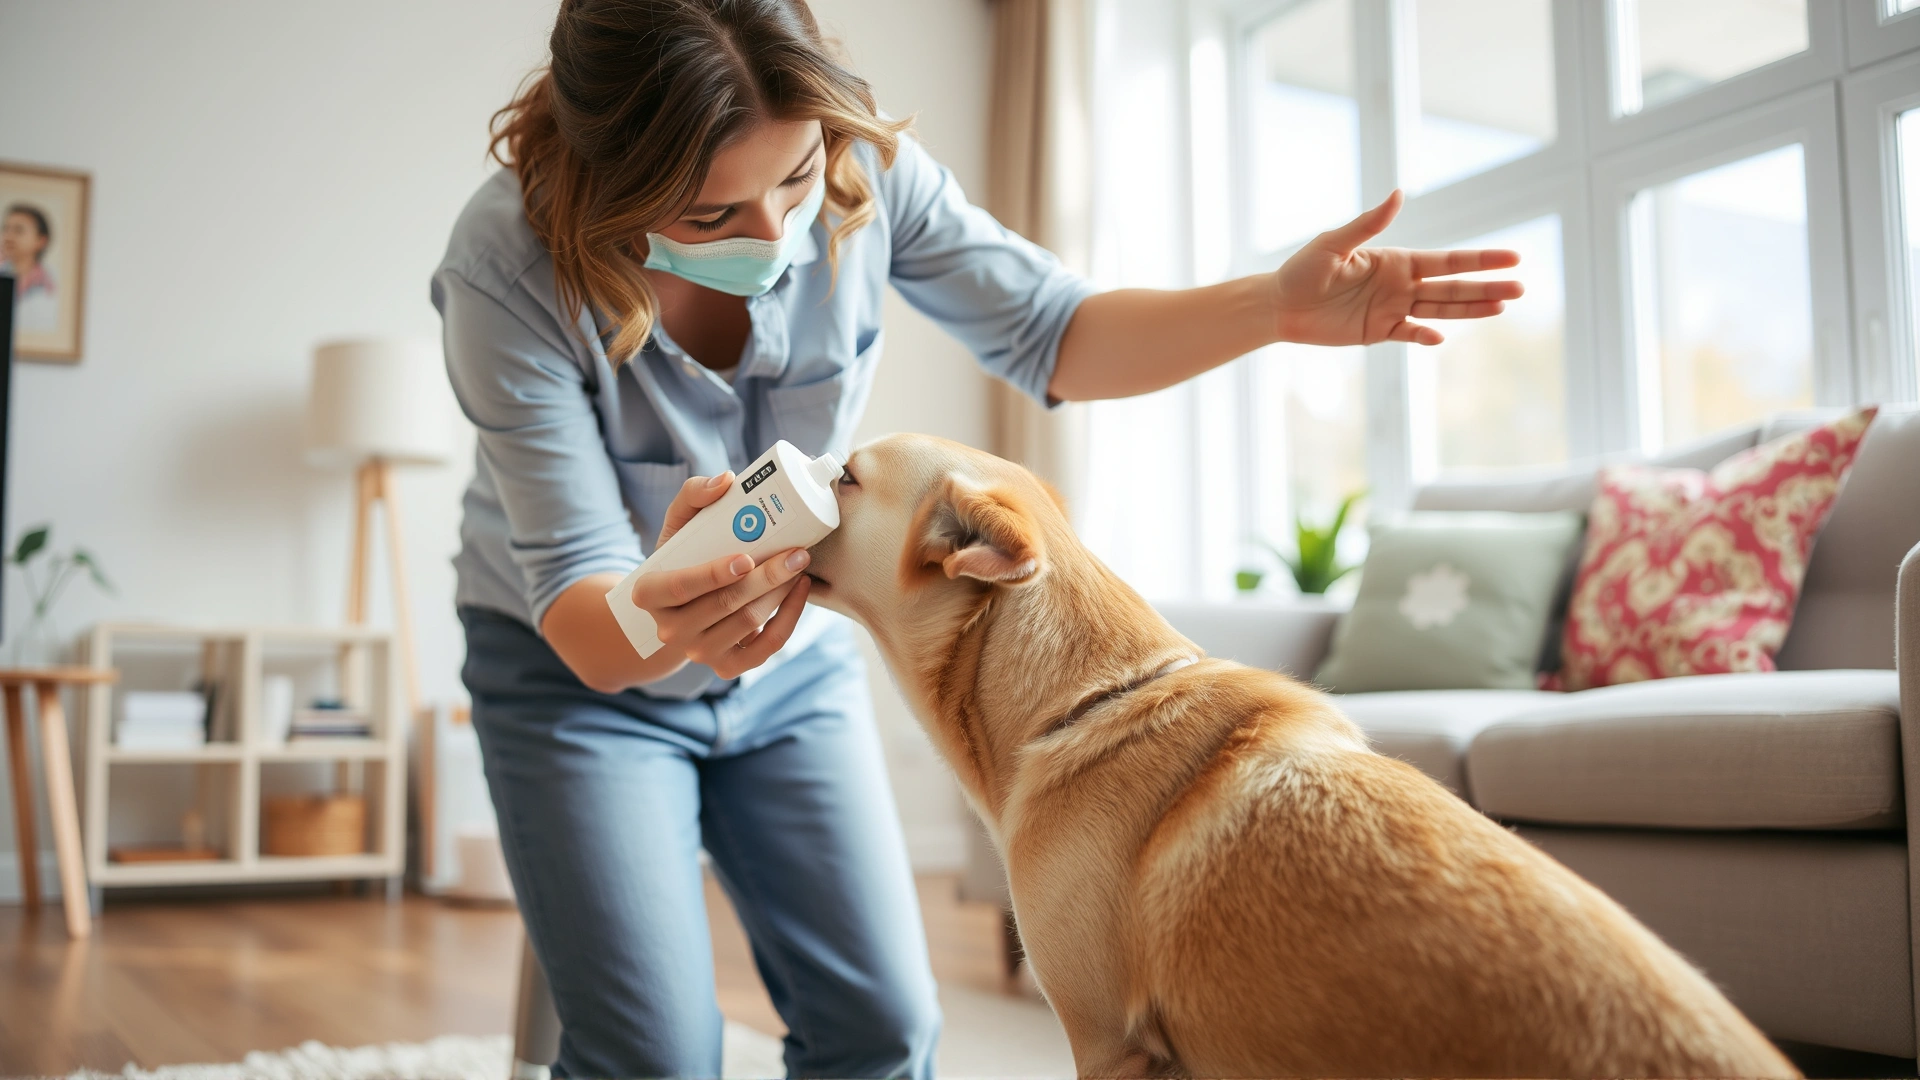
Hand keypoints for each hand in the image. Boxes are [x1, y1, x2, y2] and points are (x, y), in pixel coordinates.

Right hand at [630, 471, 811, 679]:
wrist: (682, 609)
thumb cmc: (682, 558)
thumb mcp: (677, 525)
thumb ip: (693, 495)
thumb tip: (726, 481)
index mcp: (650, 595)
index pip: (681, 587)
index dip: (713, 575)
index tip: (747, 558)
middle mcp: (670, 630)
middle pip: (726, 604)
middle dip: (767, 577)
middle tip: (797, 552)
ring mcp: (699, 652)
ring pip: (750, 622)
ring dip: (781, 592)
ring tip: (799, 563)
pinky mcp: (727, 666)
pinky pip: (766, 646)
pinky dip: (790, 618)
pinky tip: (800, 590)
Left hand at [1271, 190, 1522, 347]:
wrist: (1280, 305)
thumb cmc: (1303, 270)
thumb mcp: (1334, 244)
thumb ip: (1368, 225)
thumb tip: (1399, 194)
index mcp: (1397, 260)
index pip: (1448, 260)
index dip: (1480, 259)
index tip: (1513, 257)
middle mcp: (1401, 284)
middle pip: (1453, 286)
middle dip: (1487, 287)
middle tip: (1521, 288)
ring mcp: (1393, 309)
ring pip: (1440, 310)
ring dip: (1470, 310)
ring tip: (1502, 307)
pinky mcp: (1378, 332)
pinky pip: (1409, 334)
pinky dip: (1425, 336)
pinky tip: (1442, 337)